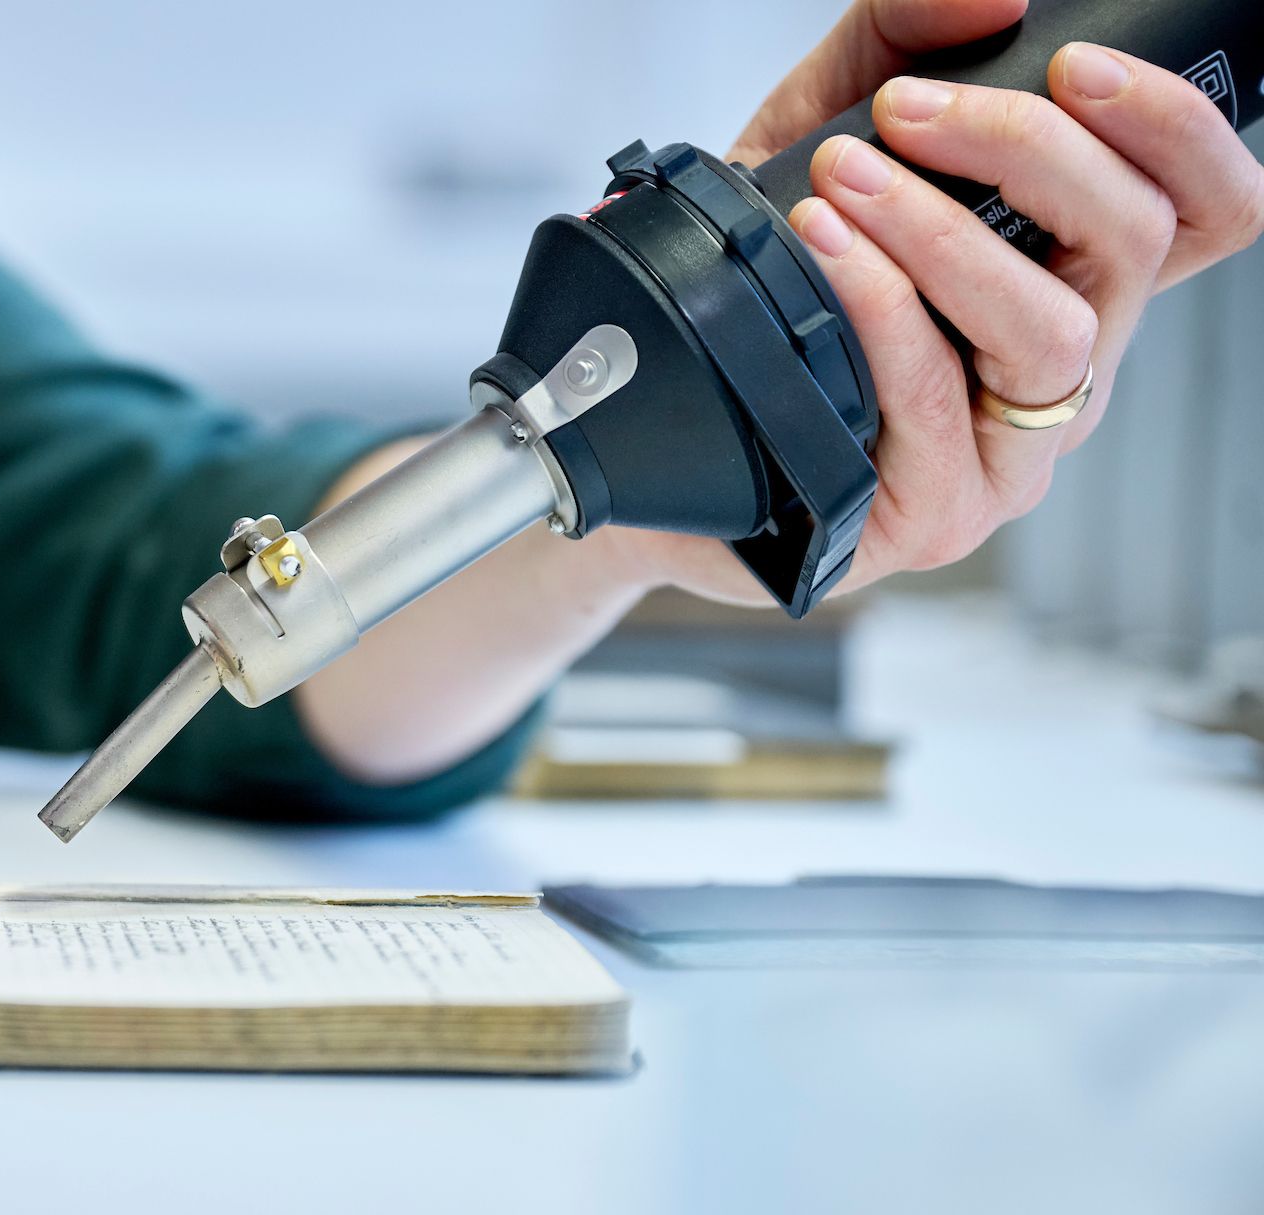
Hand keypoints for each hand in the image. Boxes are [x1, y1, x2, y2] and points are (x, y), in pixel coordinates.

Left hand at [610, 0, 1263, 602]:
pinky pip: (934, 403)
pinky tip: (822, 256)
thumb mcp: (817, 137)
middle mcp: (1063, 374)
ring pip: (1045, 332)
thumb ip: (896, 49)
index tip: (1080, 66)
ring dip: (944, 236)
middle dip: (1029, 152)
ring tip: (844, 178)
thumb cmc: (763, 290)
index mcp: (1073, 286)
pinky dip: (880, 312)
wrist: (655, 421)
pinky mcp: (930, 517)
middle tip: (910, 108)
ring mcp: (1005, 457)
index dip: (1181, 131)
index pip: (1208, 210)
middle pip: (1133, 248)